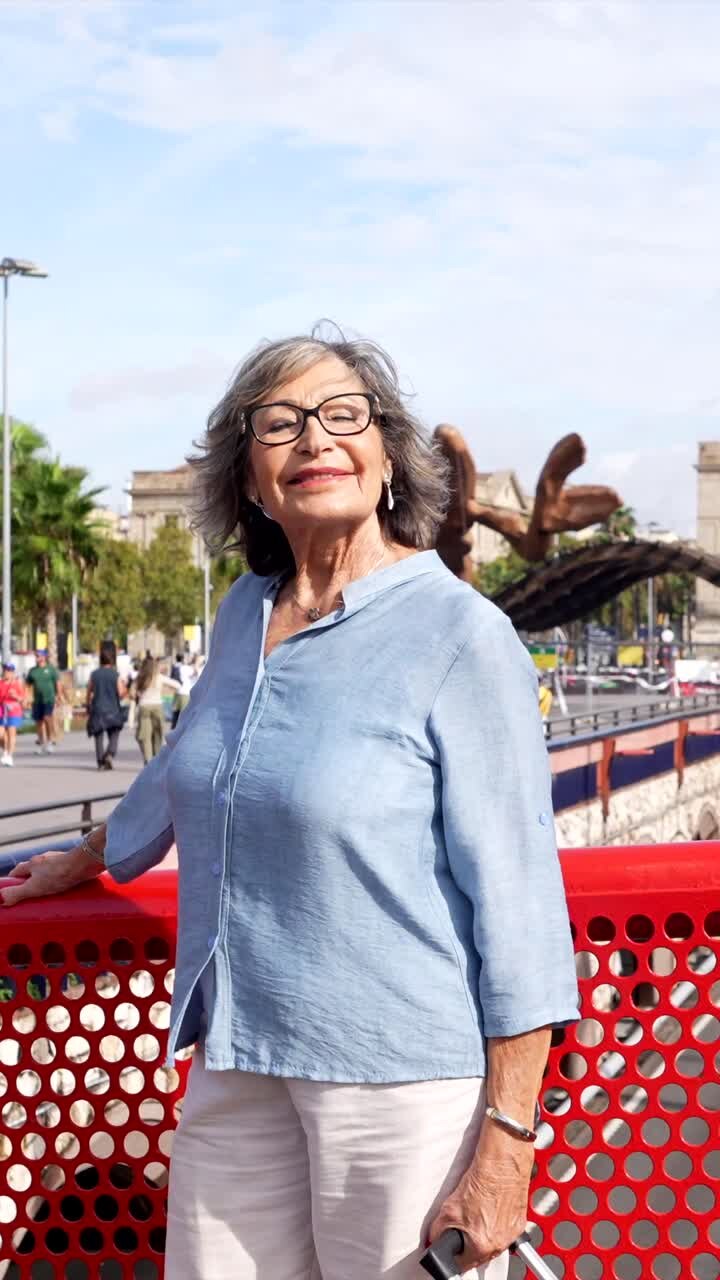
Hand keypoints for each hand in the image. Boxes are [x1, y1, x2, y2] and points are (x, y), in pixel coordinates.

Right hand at [0, 848, 102, 906]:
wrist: (85, 863)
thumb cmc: (59, 874)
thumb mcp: (35, 887)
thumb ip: (18, 893)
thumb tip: (1, 899)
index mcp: (33, 863)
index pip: (18, 870)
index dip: (14, 879)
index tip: (12, 889)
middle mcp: (45, 859)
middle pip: (34, 870)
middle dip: (31, 881)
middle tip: (31, 895)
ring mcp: (60, 860)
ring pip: (49, 871)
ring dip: (47, 881)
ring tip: (49, 895)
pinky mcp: (73, 864)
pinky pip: (64, 873)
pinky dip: (62, 881)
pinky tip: (66, 890)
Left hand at [427, 1151, 531, 1270]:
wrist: (502, 1165)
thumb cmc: (481, 1183)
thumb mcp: (449, 1209)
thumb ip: (438, 1230)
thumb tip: (433, 1239)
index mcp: (482, 1245)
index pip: (462, 1264)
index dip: (453, 1256)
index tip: (450, 1250)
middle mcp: (499, 1243)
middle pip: (479, 1254)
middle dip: (468, 1244)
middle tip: (463, 1228)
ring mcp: (511, 1233)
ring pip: (493, 1243)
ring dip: (483, 1234)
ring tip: (477, 1215)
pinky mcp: (519, 1221)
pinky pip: (505, 1231)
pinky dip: (497, 1224)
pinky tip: (490, 1209)